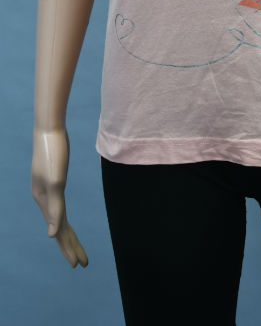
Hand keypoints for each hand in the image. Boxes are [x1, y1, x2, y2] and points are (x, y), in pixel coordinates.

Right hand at [31, 127, 88, 267]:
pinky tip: (64, 223)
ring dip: (68, 236)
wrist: (50, 129)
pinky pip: (58, 207)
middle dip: (70, 247)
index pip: (59, 232)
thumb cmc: (53, 152)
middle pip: (59, 230)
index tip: (79, 264)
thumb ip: (54, 208)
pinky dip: (63, 220)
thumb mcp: (55, 181)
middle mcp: (44, 199)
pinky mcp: (52, 182)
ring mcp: (47, 191)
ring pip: (59, 219)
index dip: (69, 248)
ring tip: (78, 251)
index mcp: (45, 201)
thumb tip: (52, 235)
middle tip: (82, 264)